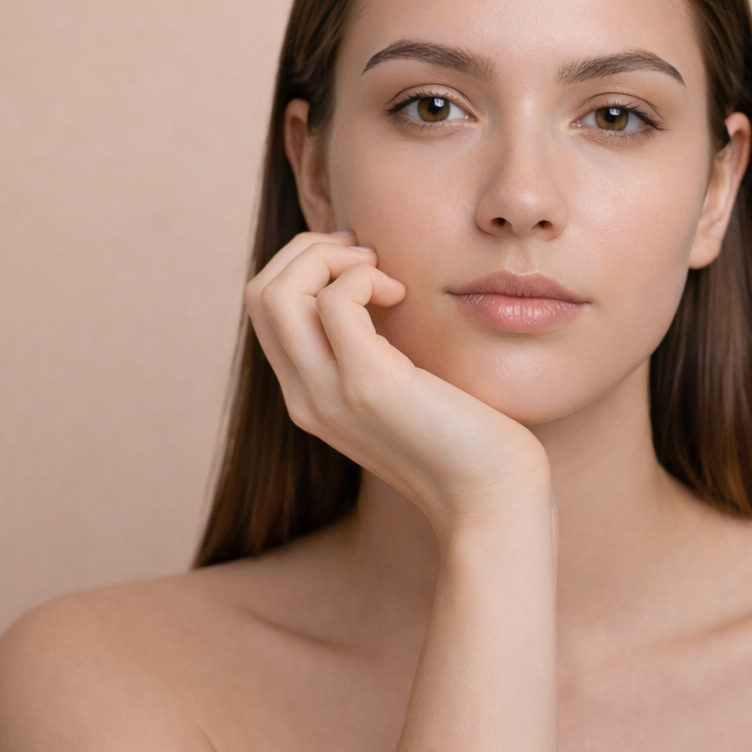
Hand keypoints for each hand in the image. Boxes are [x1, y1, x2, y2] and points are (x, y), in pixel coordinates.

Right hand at [244, 231, 550, 532]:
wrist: (492, 500)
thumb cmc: (466, 440)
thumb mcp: (404, 391)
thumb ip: (377, 353)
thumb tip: (380, 291)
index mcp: (309, 398)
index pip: (265, 311)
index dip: (305, 267)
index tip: (363, 264)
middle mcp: (305, 398)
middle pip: (260, 293)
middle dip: (309, 250)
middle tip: (368, 256)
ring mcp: (329, 393)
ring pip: (276, 292)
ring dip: (329, 257)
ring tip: (381, 271)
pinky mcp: (368, 385)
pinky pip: (335, 302)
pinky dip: (364, 276)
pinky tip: (402, 293)